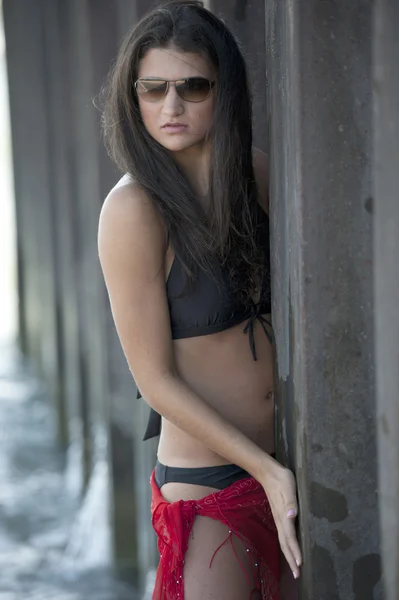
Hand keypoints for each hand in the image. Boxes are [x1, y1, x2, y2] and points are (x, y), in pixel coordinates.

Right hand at [261, 460, 301, 578]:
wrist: (268, 472)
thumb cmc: (281, 478)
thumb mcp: (288, 487)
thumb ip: (290, 502)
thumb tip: (291, 516)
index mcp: (283, 515)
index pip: (289, 537)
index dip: (295, 551)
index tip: (300, 564)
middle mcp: (280, 520)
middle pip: (285, 544)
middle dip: (291, 559)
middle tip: (297, 574)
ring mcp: (278, 518)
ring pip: (283, 541)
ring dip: (289, 554)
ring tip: (295, 566)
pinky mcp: (279, 515)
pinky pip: (283, 535)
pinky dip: (288, 545)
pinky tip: (291, 547)